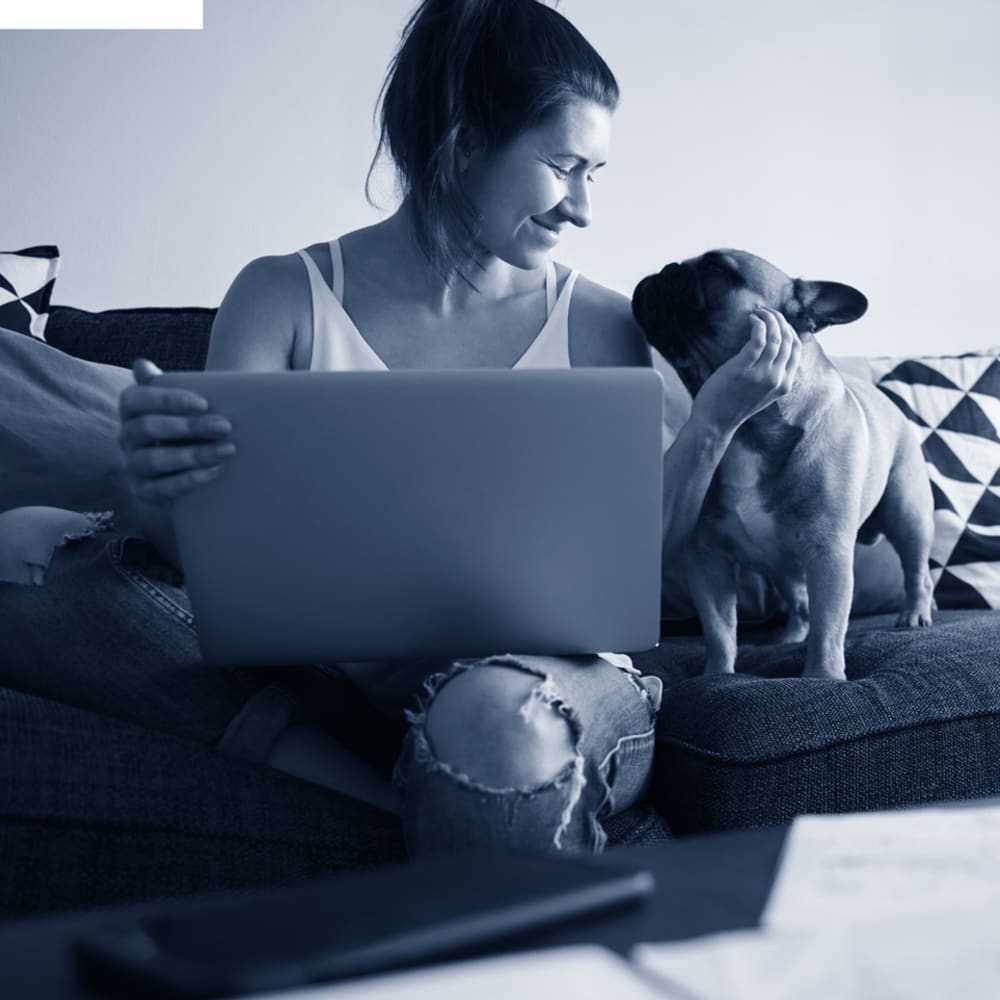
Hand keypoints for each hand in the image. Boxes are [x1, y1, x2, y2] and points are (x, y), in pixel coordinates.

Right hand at [118, 358, 235, 505]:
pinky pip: (161, 489)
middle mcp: (126, 436)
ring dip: (193, 455)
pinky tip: (214, 471)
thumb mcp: (185, 404)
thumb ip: (169, 384)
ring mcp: (132, 465)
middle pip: (148, 428)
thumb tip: (141, 365)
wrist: (194, 463)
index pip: (137, 398)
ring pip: (154, 459)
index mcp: (132, 409)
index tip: (204, 403)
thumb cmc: (191, 424)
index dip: (168, 400)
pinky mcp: (143, 491)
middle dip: (189, 427)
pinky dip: (189, 480)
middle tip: (225, 426)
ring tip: (227, 450)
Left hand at [691, 307, 800, 435]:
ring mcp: (762, 375)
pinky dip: (758, 325)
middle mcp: (777, 379)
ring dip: (769, 319)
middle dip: (779, 320)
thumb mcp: (760, 392)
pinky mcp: (743, 369)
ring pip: (776, 337)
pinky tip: (752, 319)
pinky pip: (758, 339)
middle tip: (766, 311)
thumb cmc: (733, 405)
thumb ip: (770, 374)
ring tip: (758, 312)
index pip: (796, 349)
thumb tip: (771, 348)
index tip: (776, 321)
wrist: (714, 423)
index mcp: (785, 384)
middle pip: (788, 340)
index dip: (789, 330)